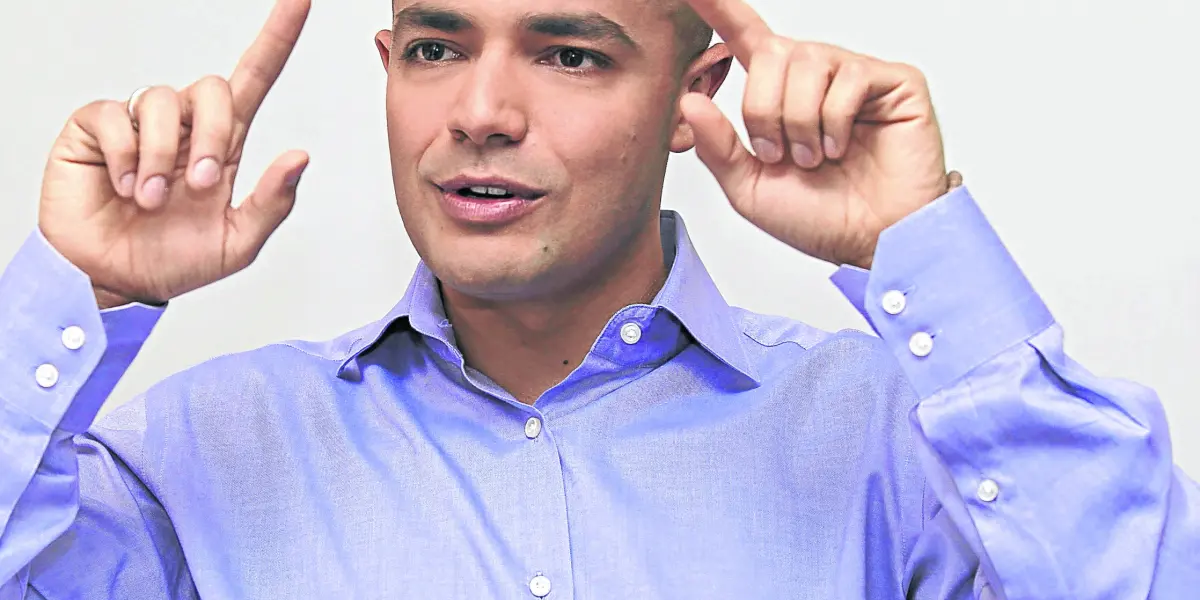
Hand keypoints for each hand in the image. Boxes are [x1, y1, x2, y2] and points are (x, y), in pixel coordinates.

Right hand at [38, 0, 311, 308]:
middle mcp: (183, 126)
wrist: (113, 282)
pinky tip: (124, 186)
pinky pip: (114, 116)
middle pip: (212, 87)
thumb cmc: (172, 261)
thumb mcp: (236, 243)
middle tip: (200, 186)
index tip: (300, 1)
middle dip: (211, 136)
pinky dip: (126, 156)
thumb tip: (300, 157)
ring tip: (153, 198)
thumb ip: (271, 202)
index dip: (277, 39)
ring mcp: (139, 124)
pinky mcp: (95, 128)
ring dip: (163, 156)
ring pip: (162, 99)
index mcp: (222, 145)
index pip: (255, 79)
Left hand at [680, 0, 949, 268]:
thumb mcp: (751, 188)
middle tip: (782, 153)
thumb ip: (718, 146)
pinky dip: (837, 121)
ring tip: (817, 158)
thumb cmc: (819, 219)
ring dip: (801, 121)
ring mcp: (858, 76)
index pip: (746, 38)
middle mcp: (818, 76)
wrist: (872, 244)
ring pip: (808, 61)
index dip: (722, 9)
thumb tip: (689, 99)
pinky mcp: (896, 82)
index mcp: (780, 94)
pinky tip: (845, 147)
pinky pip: (850, 76)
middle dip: (765, 109)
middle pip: (773, 52)